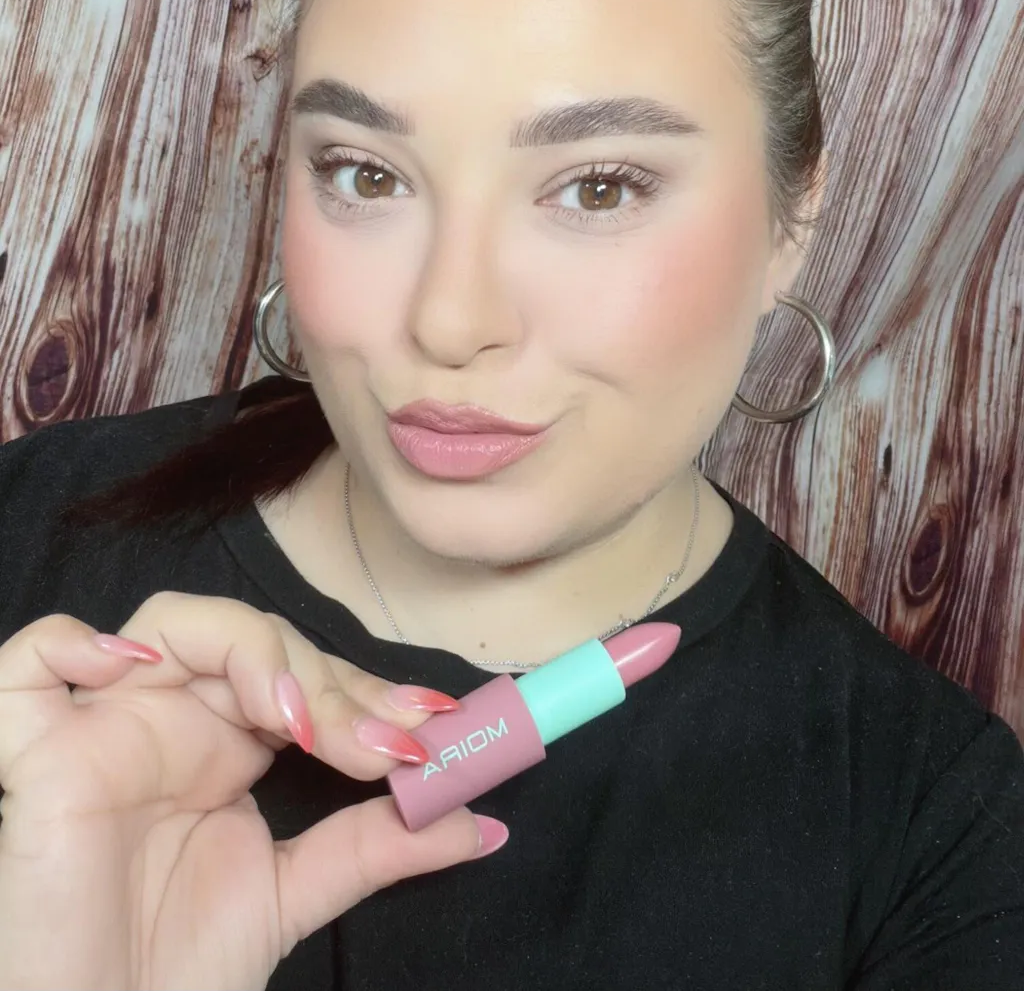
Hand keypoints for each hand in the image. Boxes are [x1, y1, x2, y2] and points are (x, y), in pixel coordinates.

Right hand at [0, 592, 506, 989]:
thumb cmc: (178, 972)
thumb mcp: (295, 894)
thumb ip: (378, 847)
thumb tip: (481, 823)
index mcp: (226, 744)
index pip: (301, 673)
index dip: (365, 688)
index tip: (432, 727)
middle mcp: (170, 722)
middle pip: (250, 637)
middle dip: (327, 679)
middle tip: (380, 744)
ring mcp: (104, 731)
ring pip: (168, 622)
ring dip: (246, 651)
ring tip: (292, 720)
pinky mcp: (37, 758)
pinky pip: (30, 665)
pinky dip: (71, 643)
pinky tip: (135, 665)